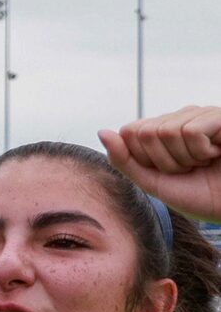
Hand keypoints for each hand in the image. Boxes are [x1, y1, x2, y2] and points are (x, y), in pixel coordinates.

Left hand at [101, 106, 220, 222]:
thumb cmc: (201, 197)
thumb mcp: (154, 183)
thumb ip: (125, 160)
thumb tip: (102, 131)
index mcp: (162, 131)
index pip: (129, 132)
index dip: (145, 159)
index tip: (170, 171)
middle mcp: (180, 118)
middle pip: (144, 133)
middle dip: (164, 161)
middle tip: (190, 168)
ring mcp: (200, 114)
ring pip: (166, 132)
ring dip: (185, 158)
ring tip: (206, 162)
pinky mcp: (219, 116)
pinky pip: (191, 132)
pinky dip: (202, 151)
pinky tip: (218, 153)